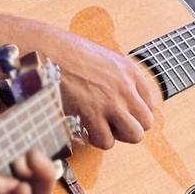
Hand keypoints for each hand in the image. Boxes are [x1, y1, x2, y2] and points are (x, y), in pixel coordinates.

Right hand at [42, 27, 159, 149]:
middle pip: (146, 122)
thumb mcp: (102, 59)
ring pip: (134, 135)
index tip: (121, 115)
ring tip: (99, 127)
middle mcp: (125, 86)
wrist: (45, 52)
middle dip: (129, 127)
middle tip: (111, 124)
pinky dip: (95, 140)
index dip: (134, 114)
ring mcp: (111, 101)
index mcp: (129, 71)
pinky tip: (84, 128)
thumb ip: (116, 79)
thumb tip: (120, 100)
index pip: (149, 104)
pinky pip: (106, 141)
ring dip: (116, 135)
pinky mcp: (93, 114)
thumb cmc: (66, 53)